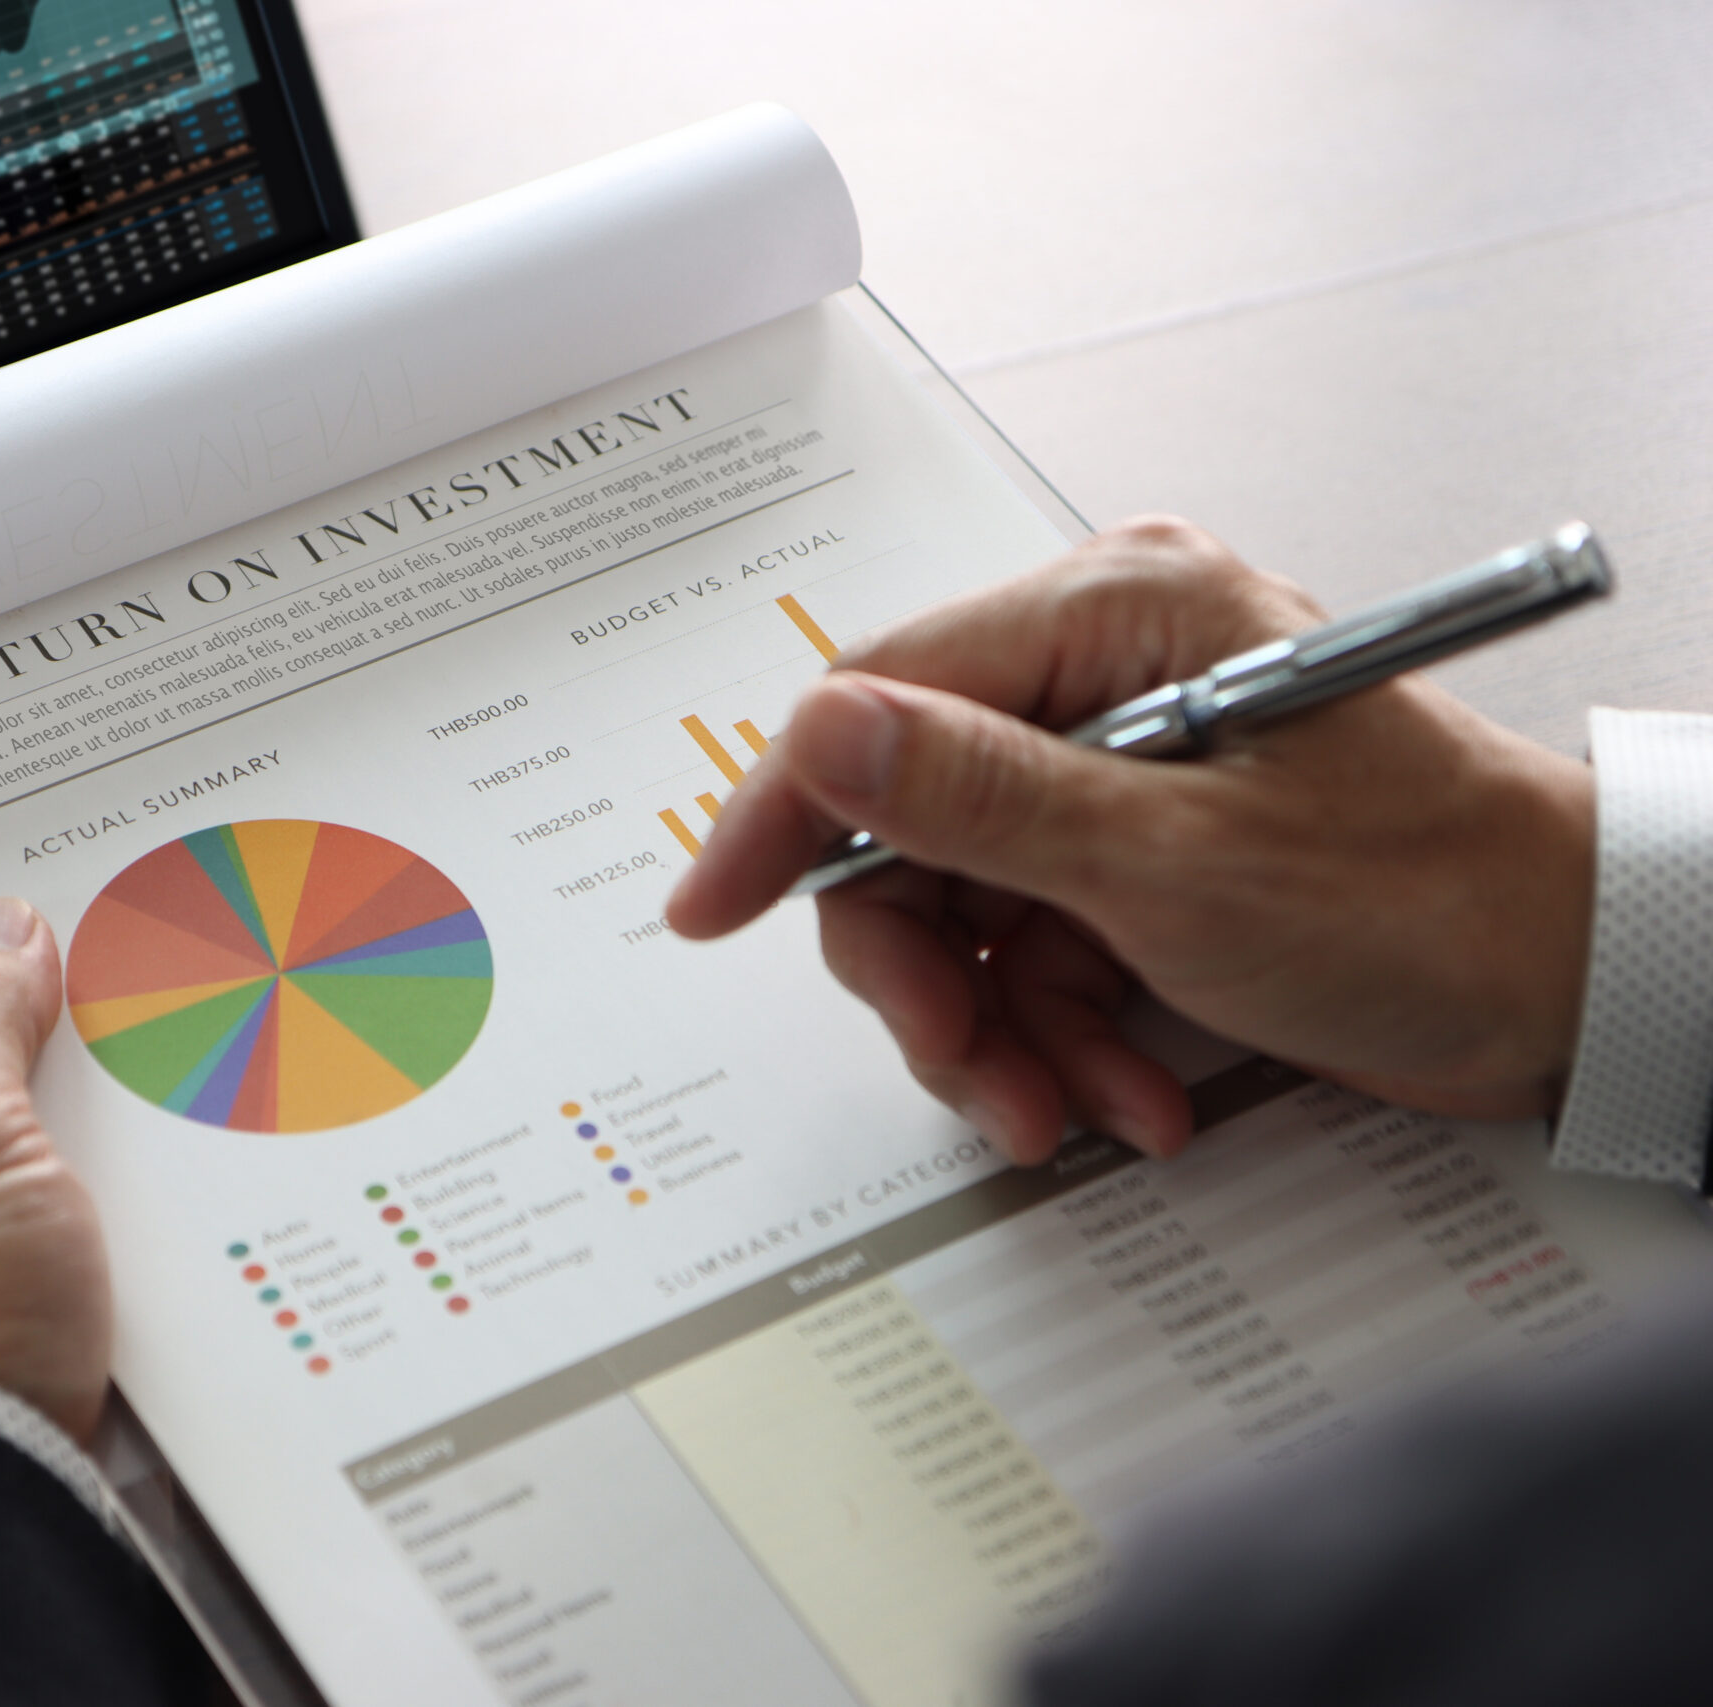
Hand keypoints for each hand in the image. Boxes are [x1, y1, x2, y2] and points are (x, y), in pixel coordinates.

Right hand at [665, 518, 1596, 1164]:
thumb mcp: (1178, 864)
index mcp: (1116, 615)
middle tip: (969, 1063)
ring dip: (1002, 1027)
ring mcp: (1118, 770)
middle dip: (931, 969)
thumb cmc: (1429, 897)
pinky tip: (1127, 1090)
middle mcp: (1105, 674)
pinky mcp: (1136, 854)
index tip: (714, 906)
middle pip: (909, 823)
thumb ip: (982, 798)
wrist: (1576, 988)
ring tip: (1073, 1102)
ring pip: (962, 906)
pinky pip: (1031, 948)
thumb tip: (822, 733)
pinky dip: (1060, 1034)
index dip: (787, 811)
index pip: (881, 694)